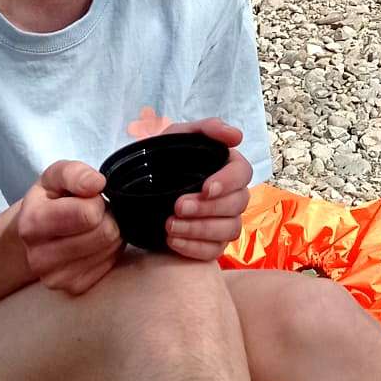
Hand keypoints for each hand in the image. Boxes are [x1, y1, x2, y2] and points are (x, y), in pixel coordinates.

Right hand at [18, 159, 122, 294]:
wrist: (36, 232)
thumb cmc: (50, 199)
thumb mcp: (57, 175)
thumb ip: (76, 173)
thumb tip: (96, 184)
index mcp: (32, 224)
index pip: (89, 215)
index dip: (96, 201)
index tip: (88, 199)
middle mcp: (39, 257)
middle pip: (104, 233)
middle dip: (106, 217)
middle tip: (94, 213)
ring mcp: (55, 278)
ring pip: (109, 249)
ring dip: (109, 233)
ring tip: (93, 227)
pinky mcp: (73, 288)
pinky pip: (109, 266)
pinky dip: (108, 251)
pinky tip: (93, 243)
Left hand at [127, 109, 254, 262]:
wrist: (138, 190)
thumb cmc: (162, 159)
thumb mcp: (178, 136)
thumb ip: (206, 128)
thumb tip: (237, 136)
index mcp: (228, 167)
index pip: (243, 173)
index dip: (228, 182)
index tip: (206, 188)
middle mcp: (232, 195)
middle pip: (238, 204)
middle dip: (208, 208)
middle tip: (177, 207)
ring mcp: (224, 221)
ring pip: (229, 230)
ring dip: (199, 229)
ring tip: (169, 226)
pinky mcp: (212, 244)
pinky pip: (213, 252)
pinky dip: (193, 248)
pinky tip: (172, 240)